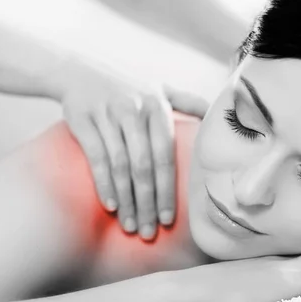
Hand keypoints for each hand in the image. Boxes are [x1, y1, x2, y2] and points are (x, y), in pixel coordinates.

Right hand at [52, 60, 208, 239]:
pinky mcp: (83, 119)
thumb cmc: (129, 85)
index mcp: (158, 107)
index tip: (169, 219)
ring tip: (130, 225)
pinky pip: (96, 157)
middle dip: (148, 202)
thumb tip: (220, 118)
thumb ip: (189, 102)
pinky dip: (103, 183)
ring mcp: (108, 114)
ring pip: (120, 166)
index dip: (168, 189)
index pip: (167, 156)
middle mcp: (135, 110)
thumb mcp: (160, 88)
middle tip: (149, 232)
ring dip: (126, 199)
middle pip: (144, 166)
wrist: (79, 69)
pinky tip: (110, 206)